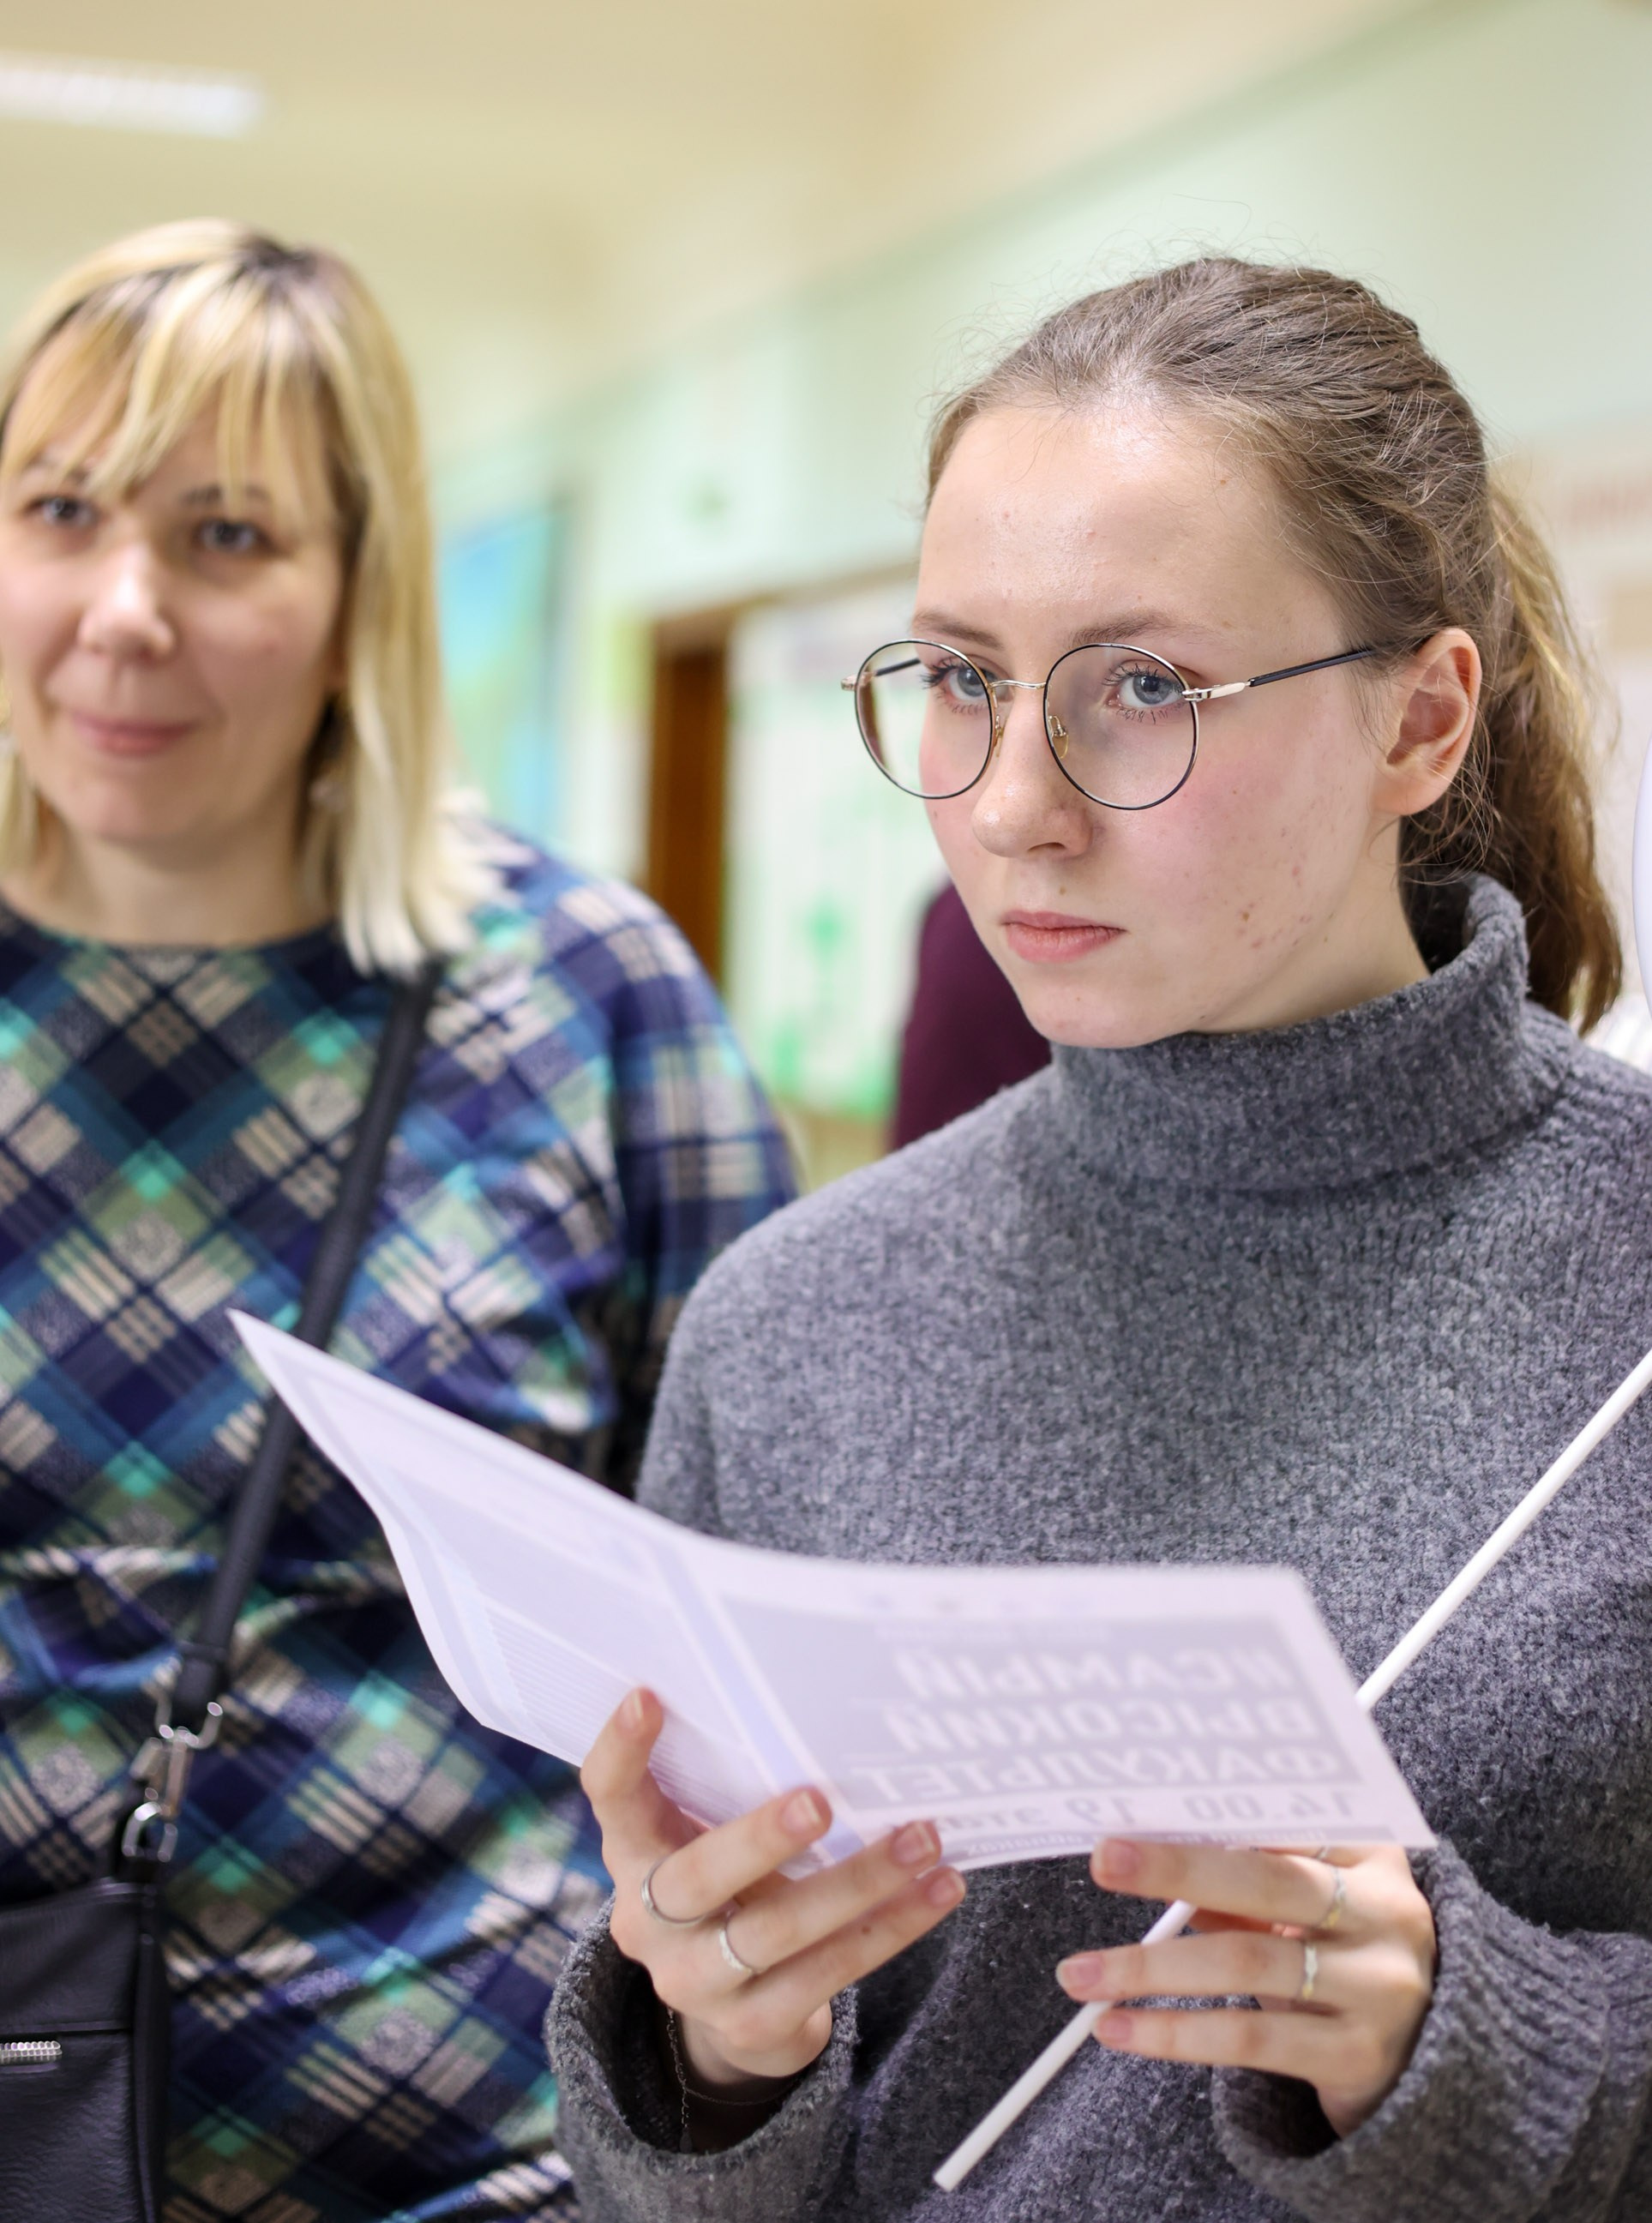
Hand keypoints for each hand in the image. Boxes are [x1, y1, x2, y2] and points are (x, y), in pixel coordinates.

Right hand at [583, 1688, 965, 2091]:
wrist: (734, 2007)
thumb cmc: (733, 1884)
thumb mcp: (711, 1837)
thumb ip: (735, 1790)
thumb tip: (828, 1714)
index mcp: (634, 1852)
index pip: (610, 1795)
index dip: (621, 1749)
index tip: (649, 1695)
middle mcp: (646, 1921)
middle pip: (698, 1878)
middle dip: (760, 1839)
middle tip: (819, 1801)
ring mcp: (693, 1982)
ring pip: (777, 1930)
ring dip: (859, 1881)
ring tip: (923, 1839)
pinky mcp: (751, 2026)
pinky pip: (827, 1974)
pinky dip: (890, 1928)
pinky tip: (938, 1891)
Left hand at [1056, 1839, 1435, 2135]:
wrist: (1430, 2068)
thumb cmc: (1340, 1960)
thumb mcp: (1302, 1909)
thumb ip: (1238, 1878)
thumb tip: (1140, 1849)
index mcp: (1370, 1851)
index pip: (1282, 1815)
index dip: (1208, 1809)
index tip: (1139, 1802)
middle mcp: (1385, 1910)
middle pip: (1267, 1878)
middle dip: (1175, 1866)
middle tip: (1102, 1859)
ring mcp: (1378, 1986)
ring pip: (1246, 1962)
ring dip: (1149, 1967)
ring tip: (1080, 1974)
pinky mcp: (1357, 2055)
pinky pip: (1249, 2040)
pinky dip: (1173, 2033)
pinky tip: (1118, 2029)